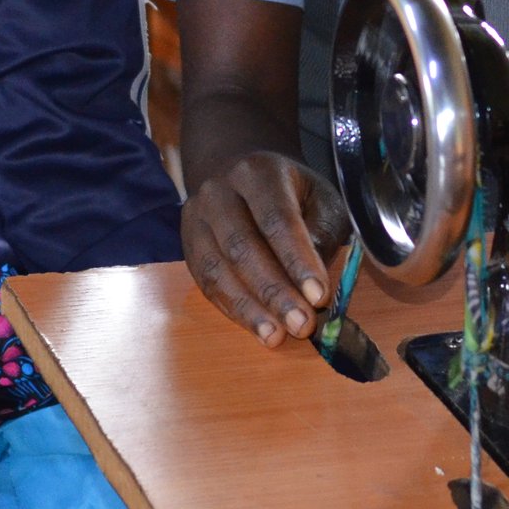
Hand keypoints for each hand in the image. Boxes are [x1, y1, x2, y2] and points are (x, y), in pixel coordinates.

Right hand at [181, 151, 350, 346]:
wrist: (244, 179)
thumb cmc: (293, 194)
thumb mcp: (320, 201)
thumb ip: (321, 235)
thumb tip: (314, 286)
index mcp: (259, 172)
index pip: (277, 218)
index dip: (297, 260)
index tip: (319, 296)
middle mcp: (219, 190)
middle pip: (242, 246)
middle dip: (274, 291)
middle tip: (302, 324)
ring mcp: (196, 217)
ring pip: (217, 268)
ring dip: (250, 308)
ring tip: (277, 336)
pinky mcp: (188, 244)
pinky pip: (206, 283)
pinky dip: (233, 309)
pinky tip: (257, 327)